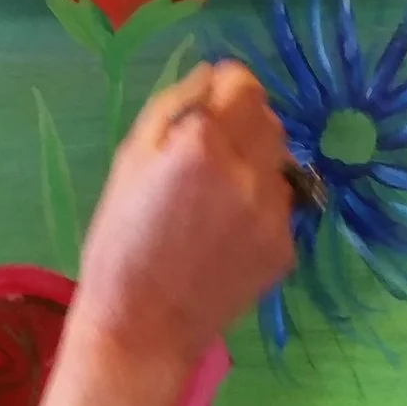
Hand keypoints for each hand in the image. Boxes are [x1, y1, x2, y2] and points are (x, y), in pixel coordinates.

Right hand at [24, 62, 296, 405]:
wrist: (142, 328)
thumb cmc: (120, 242)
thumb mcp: (128, 161)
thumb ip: (173, 106)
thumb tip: (211, 76)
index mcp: (202, 145)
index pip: (243, 84)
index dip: (225, 87)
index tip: (209, 105)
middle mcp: (248, 173)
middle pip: (268, 117)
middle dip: (242, 123)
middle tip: (207, 154)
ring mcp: (274, 214)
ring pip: (279, 162)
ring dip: (254, 164)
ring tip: (213, 199)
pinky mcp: (286, 248)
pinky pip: (280, 206)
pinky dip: (259, 208)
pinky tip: (224, 235)